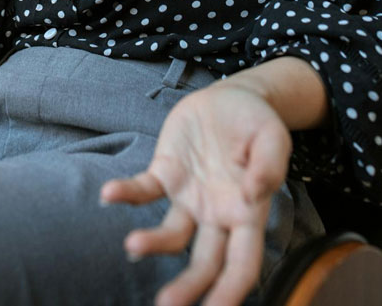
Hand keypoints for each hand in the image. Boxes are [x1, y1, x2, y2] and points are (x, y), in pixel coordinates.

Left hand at [99, 82, 291, 305]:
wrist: (231, 97)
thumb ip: (270, 166)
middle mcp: (217, 214)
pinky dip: (126, 193)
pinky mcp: (166, 173)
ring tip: (133, 245)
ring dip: (152, 243)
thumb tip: (257, 194)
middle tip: (166, 305)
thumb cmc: (258, 123)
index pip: (243, 264)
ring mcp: (189, 197)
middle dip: (188, 287)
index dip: (231, 292)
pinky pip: (145, 189)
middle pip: (204, 262)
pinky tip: (108, 194)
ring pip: (171, 234)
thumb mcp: (273, 137)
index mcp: (248, 212)